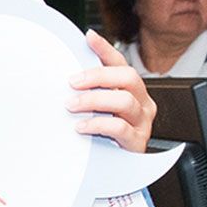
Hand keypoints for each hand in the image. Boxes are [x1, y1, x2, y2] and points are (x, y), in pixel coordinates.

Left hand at [67, 30, 156, 152]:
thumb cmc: (103, 134)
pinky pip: (120, 128)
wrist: (114, 169)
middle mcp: (141, 103)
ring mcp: (141, 122)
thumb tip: (64, 72)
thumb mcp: (95, 108)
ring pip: (124, 102)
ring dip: (94, 100)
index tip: (88, 37)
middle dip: (98, 76)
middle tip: (73, 82)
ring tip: (72, 105)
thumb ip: (87, 90)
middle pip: (128, 77)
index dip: (105, 49)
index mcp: (131, 90)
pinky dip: (98, 124)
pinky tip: (81, 126)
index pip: (120, 63)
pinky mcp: (137, 142)